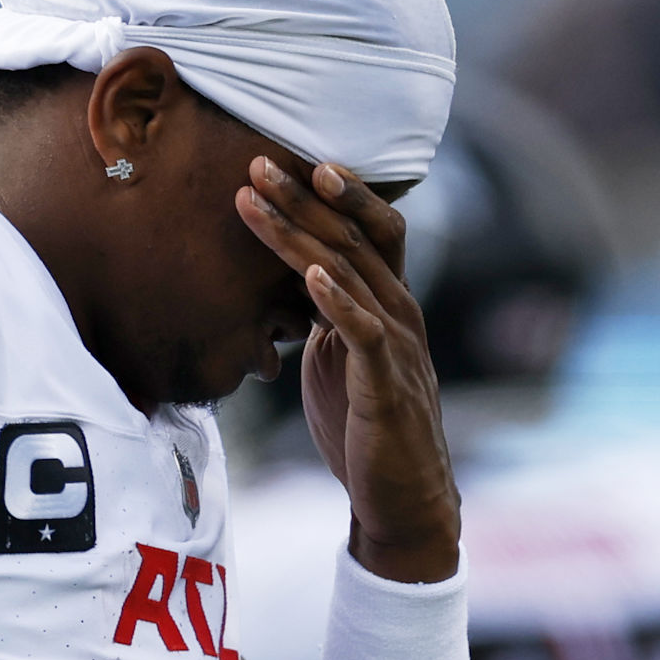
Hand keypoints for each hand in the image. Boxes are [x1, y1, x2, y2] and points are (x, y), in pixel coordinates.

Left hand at [237, 157, 456, 582]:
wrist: (401, 499)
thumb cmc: (365, 428)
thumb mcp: (337, 357)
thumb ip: (326, 313)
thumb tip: (293, 279)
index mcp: (389, 302)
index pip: (367, 229)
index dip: (331, 192)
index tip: (282, 161)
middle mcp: (400, 312)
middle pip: (354, 237)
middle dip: (304, 197)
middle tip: (257, 161)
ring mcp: (397, 346)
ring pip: (350, 273)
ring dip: (300, 235)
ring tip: (257, 202)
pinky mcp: (386, 385)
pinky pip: (364, 332)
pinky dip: (337, 301)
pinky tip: (309, 274)